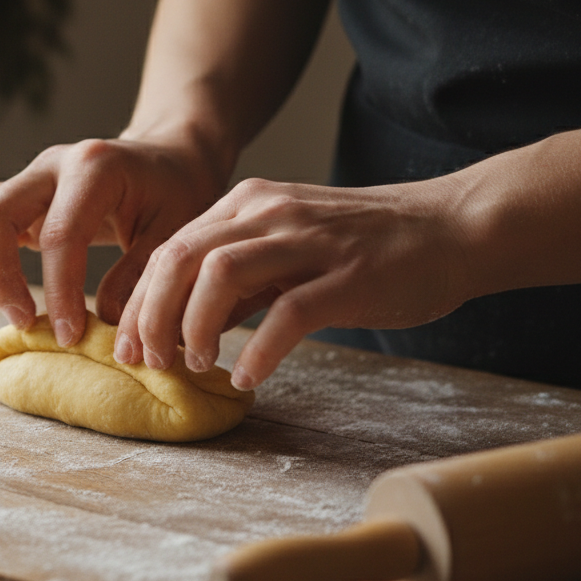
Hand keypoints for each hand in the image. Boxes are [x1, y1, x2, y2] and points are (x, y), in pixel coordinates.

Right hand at [0, 137, 224, 345]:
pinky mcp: (16, 192)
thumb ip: (138, 278)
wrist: (169, 159)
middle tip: (26, 322)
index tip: (70, 336)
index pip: (60, 235)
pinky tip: (5, 288)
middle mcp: (52, 164)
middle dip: (0, 279)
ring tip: (13, 309)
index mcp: (95, 167)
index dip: (59, 292)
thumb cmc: (176, 196)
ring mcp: (28, 175)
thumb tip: (102, 325)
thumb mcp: (176, 235)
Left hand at [114, 176, 474, 389]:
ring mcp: (309, 242)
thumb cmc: (364, 248)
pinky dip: (257, 350)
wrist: (451, 228)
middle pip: (181, 258)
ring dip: (195, 327)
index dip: (140, 301)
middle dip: (152, 316)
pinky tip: (247, 375)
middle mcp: (270, 213)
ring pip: (220, 276)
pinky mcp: (348, 277)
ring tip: (197, 364)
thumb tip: (182, 325)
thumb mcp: (286, 248)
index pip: (170, 249)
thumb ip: (237, 279)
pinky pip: (287, 314)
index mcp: (247, 205)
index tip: (129, 346)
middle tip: (149, 362)